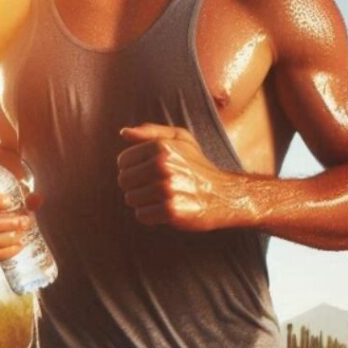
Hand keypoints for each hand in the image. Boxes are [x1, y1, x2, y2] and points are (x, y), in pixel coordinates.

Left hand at [117, 123, 239, 230]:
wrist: (225, 194)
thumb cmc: (198, 165)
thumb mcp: (181, 139)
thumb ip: (151, 132)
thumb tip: (124, 132)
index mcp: (162, 146)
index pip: (123, 161)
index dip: (133, 168)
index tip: (150, 172)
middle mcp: (163, 165)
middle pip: (124, 181)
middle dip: (137, 185)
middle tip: (157, 186)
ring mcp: (167, 189)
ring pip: (131, 199)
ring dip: (144, 201)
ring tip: (164, 197)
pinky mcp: (171, 211)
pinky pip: (142, 215)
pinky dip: (152, 215)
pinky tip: (168, 209)